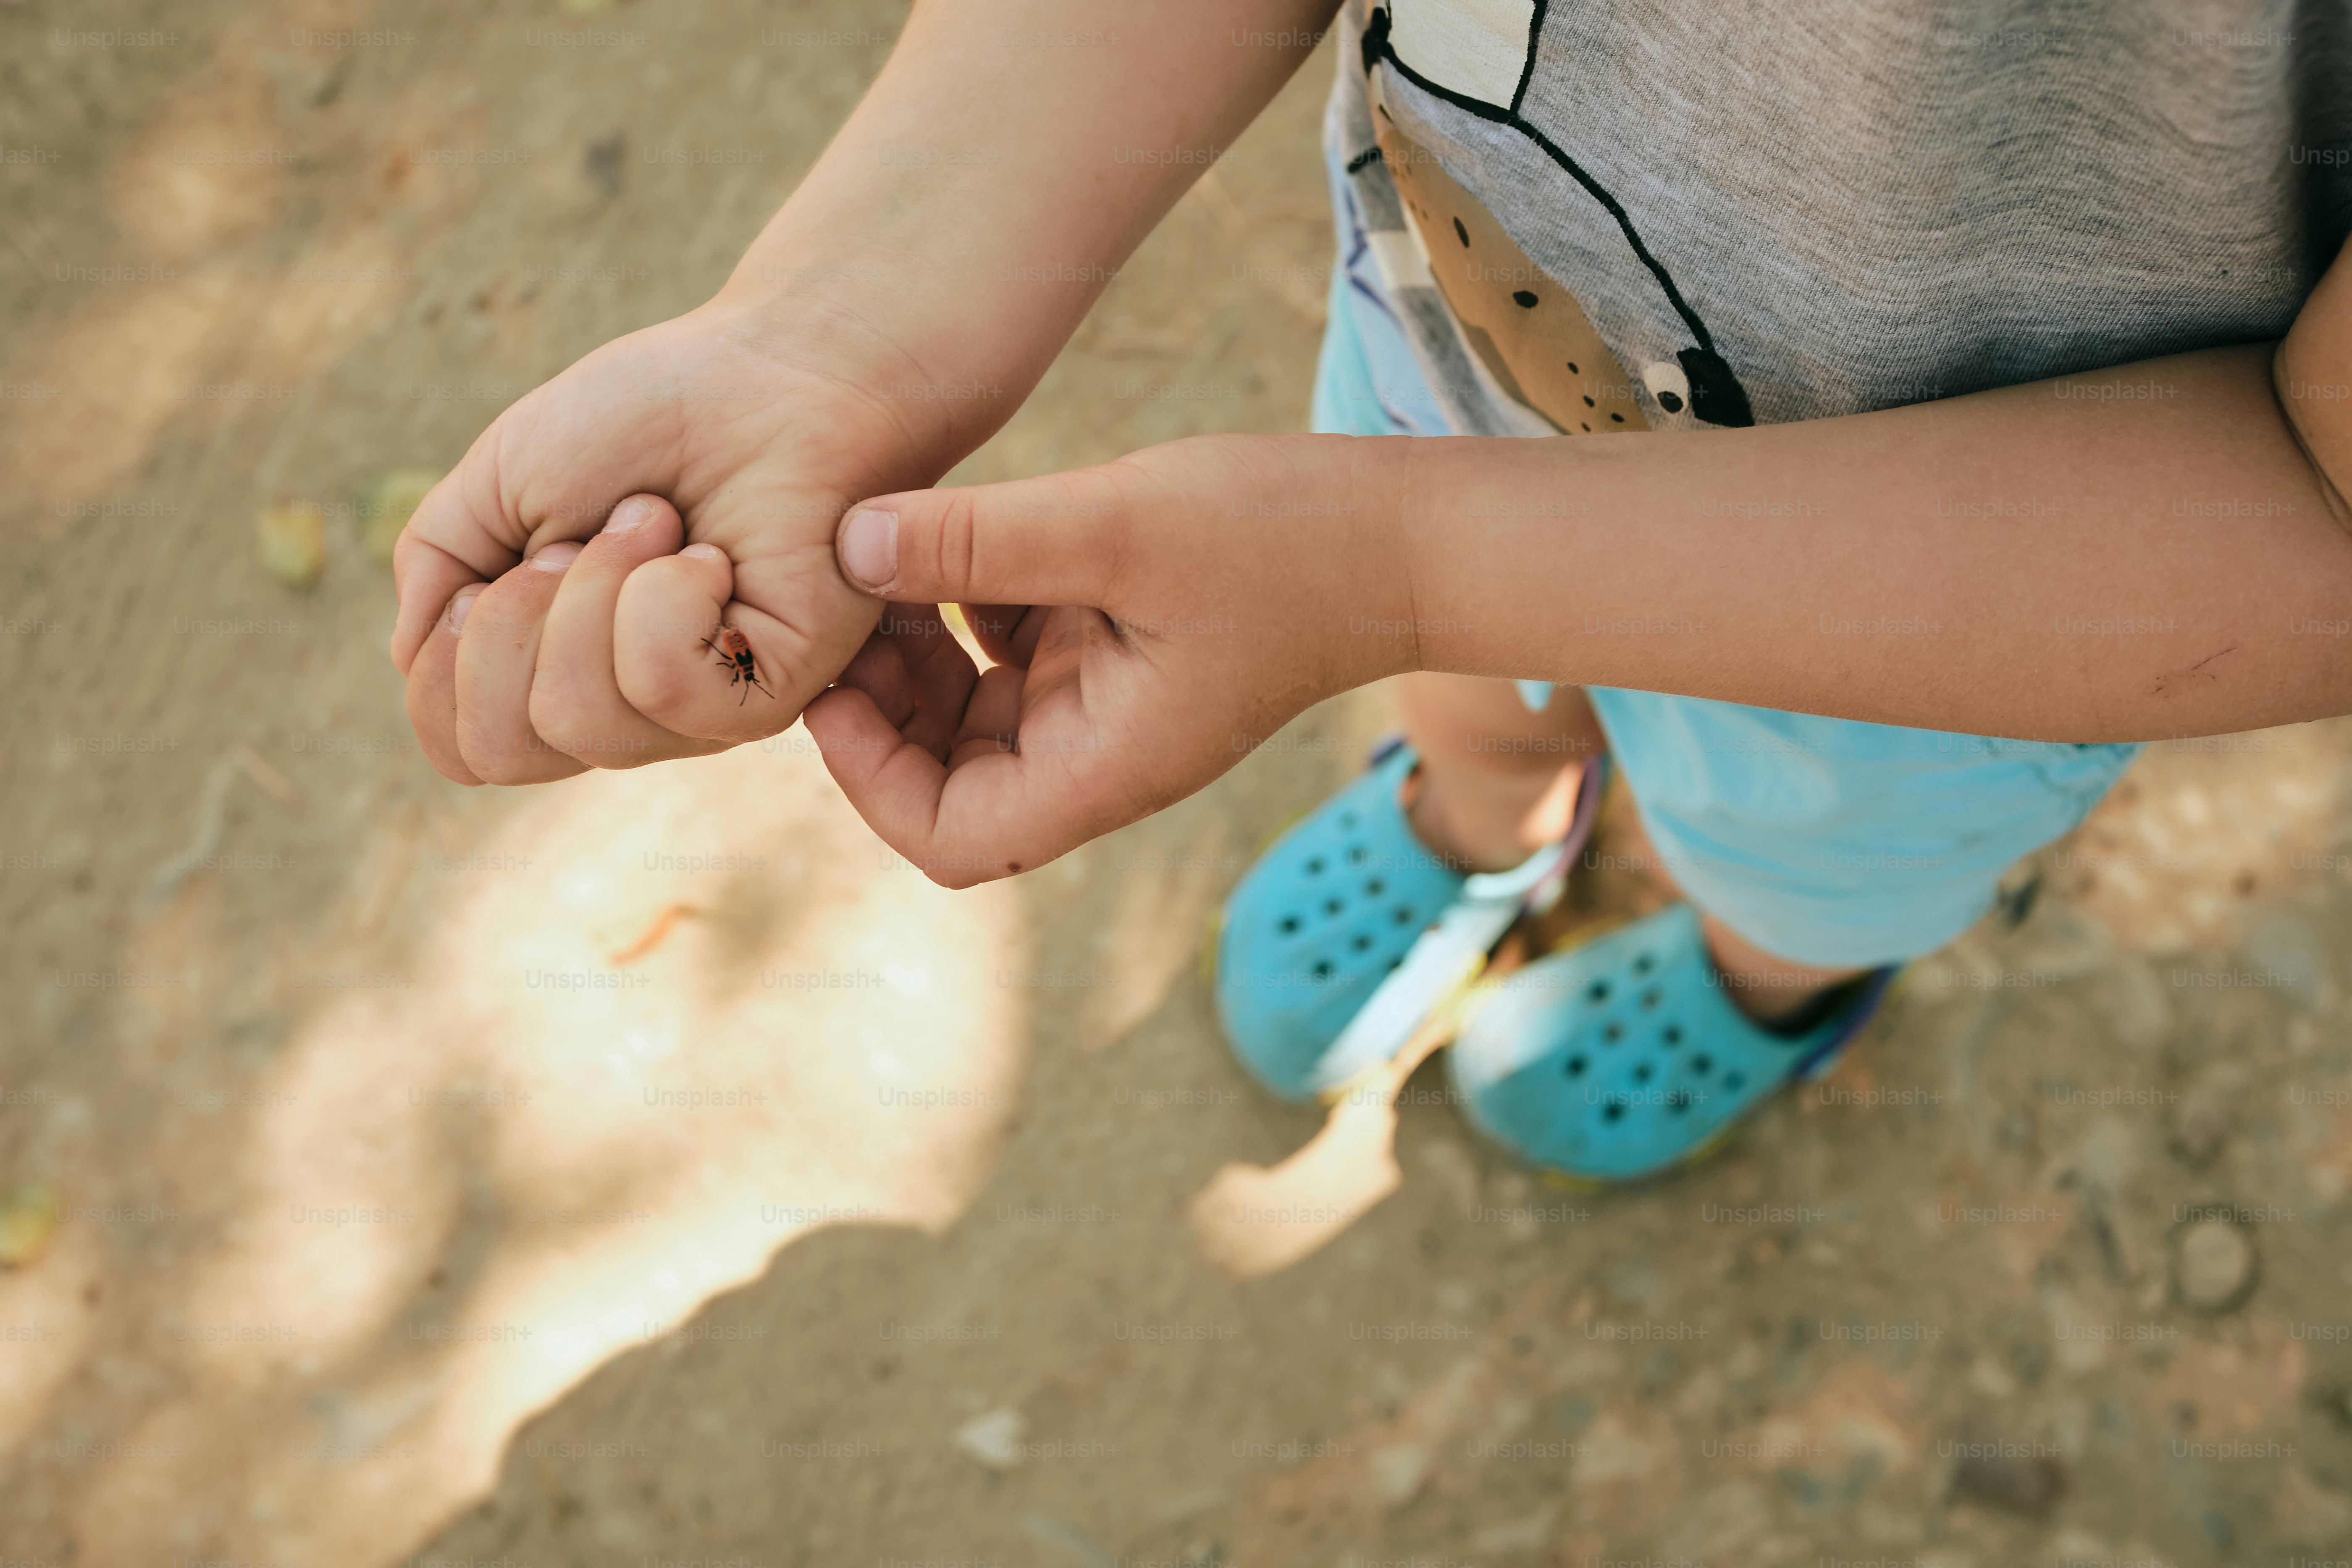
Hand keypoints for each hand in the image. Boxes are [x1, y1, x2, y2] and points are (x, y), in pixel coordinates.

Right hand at [390, 298, 952, 784]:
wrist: (768, 374)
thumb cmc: (648, 419)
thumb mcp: (502, 482)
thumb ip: (436, 570)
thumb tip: (406, 659)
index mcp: (558, 674)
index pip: (465, 749)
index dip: (447, 666)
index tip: (505, 560)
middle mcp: (626, 713)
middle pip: (504, 746)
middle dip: (515, 615)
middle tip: (586, 534)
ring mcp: (697, 714)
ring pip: (577, 715)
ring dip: (596, 586)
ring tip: (658, 524)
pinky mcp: (767, 693)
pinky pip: (660, 686)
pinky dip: (663, 595)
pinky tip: (711, 557)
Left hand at [801, 433, 1416, 885]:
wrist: (1405, 536)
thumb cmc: (1284, 541)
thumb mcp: (1118, 527)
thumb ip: (980, 540)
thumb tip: (850, 543)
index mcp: (1102, 768)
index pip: (951, 841)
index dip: (872, 780)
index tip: (838, 687)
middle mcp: (1097, 754)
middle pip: (947, 777)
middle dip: (883, 702)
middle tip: (846, 600)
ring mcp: (1108, 705)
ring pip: (972, 708)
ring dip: (919, 645)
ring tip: (887, 553)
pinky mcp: (1119, 650)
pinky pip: (1014, 648)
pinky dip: (971, 600)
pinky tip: (961, 533)